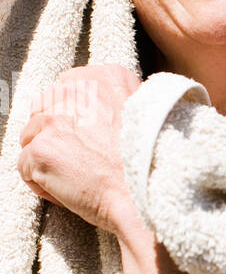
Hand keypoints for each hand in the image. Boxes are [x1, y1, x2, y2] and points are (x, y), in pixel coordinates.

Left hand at [18, 65, 144, 236]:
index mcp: (105, 78)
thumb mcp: (145, 114)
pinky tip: (69, 191)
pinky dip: (42, 184)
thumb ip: (118, 100)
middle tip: (81, 159)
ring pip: (30, 138)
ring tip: (77, 178)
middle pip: (43, 109)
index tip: (88, 137)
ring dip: (48, 159)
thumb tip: (99, 109)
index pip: (66, 88)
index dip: (73, 117)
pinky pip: (26, 168)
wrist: (149, 195)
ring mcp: (55, 120)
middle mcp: (76, 92)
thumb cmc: (152, 164)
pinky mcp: (41, 150)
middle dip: (55, 135)